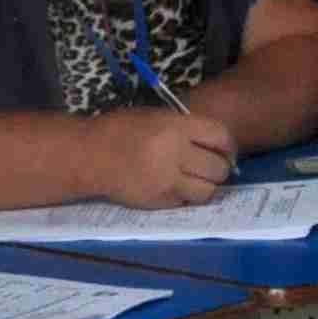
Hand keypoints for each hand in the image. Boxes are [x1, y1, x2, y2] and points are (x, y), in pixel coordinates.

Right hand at [85, 108, 236, 207]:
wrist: (90, 155)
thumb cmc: (122, 130)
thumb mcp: (156, 117)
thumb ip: (186, 129)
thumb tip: (218, 146)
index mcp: (176, 127)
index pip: (221, 137)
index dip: (227, 146)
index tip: (224, 151)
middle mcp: (176, 153)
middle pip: (219, 168)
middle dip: (219, 169)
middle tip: (209, 168)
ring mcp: (168, 180)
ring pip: (208, 191)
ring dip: (205, 186)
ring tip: (193, 180)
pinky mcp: (159, 200)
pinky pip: (187, 201)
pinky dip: (186, 197)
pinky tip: (174, 187)